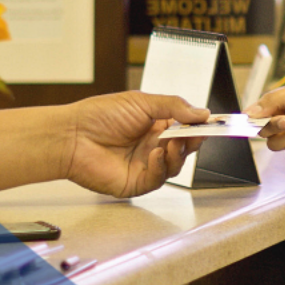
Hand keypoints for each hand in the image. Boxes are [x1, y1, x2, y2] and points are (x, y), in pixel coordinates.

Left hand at [64, 92, 209, 197]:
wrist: (71, 136)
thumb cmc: (98, 116)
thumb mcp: (142, 102)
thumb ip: (174, 107)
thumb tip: (202, 113)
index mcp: (156, 125)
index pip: (186, 127)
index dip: (200, 126)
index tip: (212, 123)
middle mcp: (153, 145)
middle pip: (186, 148)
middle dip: (193, 140)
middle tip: (196, 133)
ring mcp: (146, 165)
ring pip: (176, 164)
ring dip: (177, 154)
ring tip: (169, 142)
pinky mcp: (136, 182)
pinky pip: (159, 178)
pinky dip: (161, 166)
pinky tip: (156, 154)